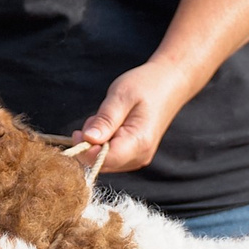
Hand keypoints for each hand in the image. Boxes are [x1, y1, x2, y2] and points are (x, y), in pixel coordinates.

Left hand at [74, 58, 200, 176]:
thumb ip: (105, 120)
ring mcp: (138, 158)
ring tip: (106, 118)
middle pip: (100, 164)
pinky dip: (103, 143)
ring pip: (103, 162)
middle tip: (95, 119)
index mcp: (138, 143)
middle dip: (90, 145)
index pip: (102, 160)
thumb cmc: (146, 86)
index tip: (79, 131)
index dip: (84, 150)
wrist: (169, 84)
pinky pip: (110, 157)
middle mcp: (140, 157)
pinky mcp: (134, 156)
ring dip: (96, 143)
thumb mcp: (121, 96)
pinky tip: (111, 125)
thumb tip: (88, 140)